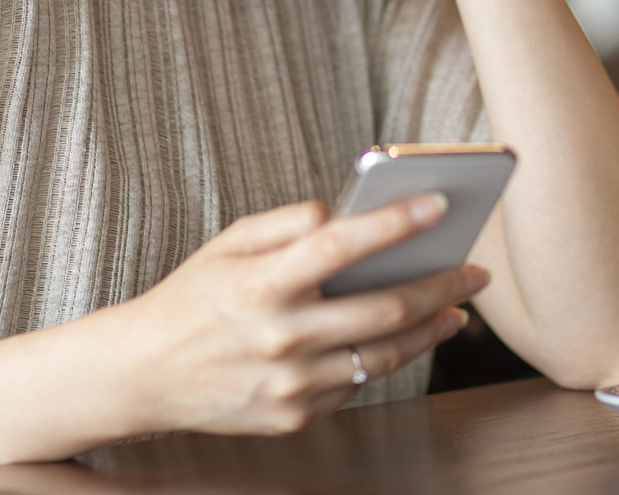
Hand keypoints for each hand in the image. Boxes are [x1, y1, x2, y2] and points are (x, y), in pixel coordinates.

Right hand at [104, 195, 487, 436]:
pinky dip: (388, 360)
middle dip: (441, 285)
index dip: (395, 222)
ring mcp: (289, 383)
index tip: (440, 203)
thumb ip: (286, 223)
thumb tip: (343, 215)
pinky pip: (356, 385)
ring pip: (383, 356)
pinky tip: (410, 339)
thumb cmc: (192, 298)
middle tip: (475, 270)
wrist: (143, 374)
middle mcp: (279, 337)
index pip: (341, 246)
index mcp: (261, 285)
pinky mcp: (293, 416)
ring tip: (457, 308)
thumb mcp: (226, 244)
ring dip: (431, 330)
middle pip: (383, 309)